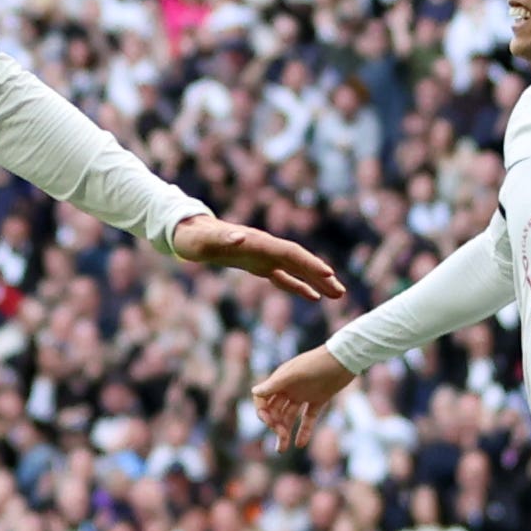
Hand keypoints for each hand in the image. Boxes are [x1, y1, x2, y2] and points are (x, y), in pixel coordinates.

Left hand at [169, 214, 343, 301]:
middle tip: (341, 292)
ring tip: (336, 295)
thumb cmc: (195, 238)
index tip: (328, 276)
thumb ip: (224, 239)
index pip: (289, 254)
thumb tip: (240, 238)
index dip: (308, 265)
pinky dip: (298, 286)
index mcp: (258, 243)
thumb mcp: (205, 241)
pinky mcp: (258, 264)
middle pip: (299, 261)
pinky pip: (283, 276)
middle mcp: (265, 248)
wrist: (189, 232)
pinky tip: (312, 297)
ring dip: (315, 282)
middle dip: (320, 276)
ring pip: (295, 269)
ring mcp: (263, 256)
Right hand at [252, 346, 354, 451]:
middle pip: (275, 411)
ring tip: (283, 449)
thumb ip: (275, 384)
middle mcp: (289, 389)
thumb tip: (254, 391)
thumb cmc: (317, 363)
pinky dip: (304, 431)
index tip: (271, 424)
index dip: (263, 413)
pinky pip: (308, 418)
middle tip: (282, 439)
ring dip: (285, 432)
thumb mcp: (295, 374)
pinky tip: (300, 444)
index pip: (263, 400)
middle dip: (275, 426)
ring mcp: (303, 395)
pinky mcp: (318, 400)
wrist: (344, 359)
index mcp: (280, 381)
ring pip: (289, 417)